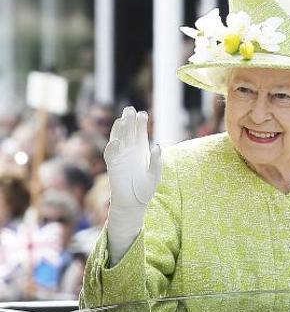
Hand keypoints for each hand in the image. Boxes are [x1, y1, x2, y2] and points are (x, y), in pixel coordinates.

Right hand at [105, 107, 161, 263]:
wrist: (134, 202)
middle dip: (128, 121)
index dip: (140, 123)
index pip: (139, 133)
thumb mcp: (155, 174)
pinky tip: (117, 141)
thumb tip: (157, 146)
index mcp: (140, 150)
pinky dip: (113, 147)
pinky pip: (111, 155)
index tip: (143, 113)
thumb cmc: (145, 188)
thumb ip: (156, 161)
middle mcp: (129, 151)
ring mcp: (120, 157)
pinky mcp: (113, 166)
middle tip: (130, 109)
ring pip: (118, 139)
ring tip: (122, 119)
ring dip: (119, 130)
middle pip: (127, 132)